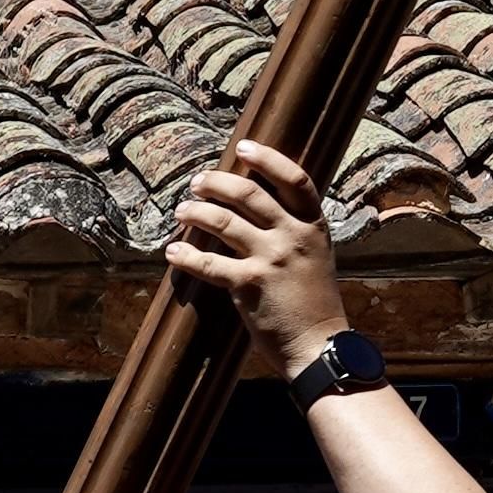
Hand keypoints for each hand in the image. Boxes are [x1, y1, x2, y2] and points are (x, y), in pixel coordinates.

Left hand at [166, 141, 349, 373]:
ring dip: (196, 213)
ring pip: (224, 222)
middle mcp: (294, 236)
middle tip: (197, 183)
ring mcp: (271, 259)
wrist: (319, 345)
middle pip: (249, 194)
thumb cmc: (314, 302)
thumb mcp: (316, 256)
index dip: (268, 158)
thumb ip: (294, 229)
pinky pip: (209, 264)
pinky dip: (186, 256)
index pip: (295, 179)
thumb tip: (258, 204)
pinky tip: (172, 253)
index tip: (244, 146)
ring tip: (182, 211)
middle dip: (216, 183)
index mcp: (313, 226)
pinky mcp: (250, 285)